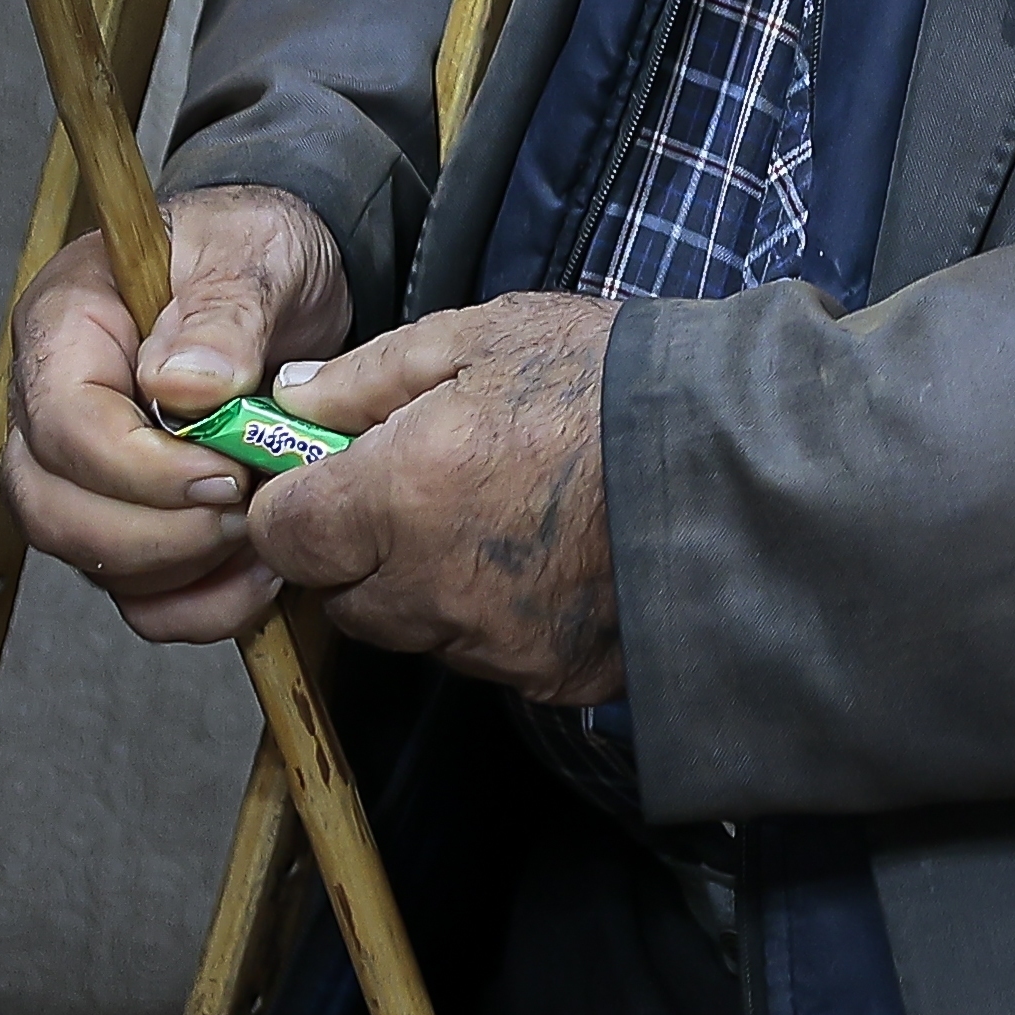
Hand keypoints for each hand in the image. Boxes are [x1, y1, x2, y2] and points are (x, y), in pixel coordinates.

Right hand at [0, 183, 351, 642]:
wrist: (283, 279)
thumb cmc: (254, 250)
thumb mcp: (255, 253)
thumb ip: (224, 312)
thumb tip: (182, 385)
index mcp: (66, 326)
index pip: (65, 426)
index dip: (140, 470)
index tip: (227, 475)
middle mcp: (55, 404)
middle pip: (54, 509)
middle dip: (153, 536)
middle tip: (245, 517)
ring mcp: (83, 468)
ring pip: (88, 559)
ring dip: (178, 573)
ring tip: (263, 544)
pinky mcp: (128, 513)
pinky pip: (134, 589)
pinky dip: (193, 604)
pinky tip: (255, 581)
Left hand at [250, 294, 620, 706]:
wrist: (730, 453)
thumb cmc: (604, 379)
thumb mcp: (480, 337)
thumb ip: (368, 376)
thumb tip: (292, 404)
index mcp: (396, 498)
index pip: (284, 536)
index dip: (298, 502)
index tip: (330, 476)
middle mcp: (429, 589)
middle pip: (344, 598)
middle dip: (361, 552)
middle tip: (424, 492)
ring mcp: (492, 645)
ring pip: (416, 630)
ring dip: (430, 589)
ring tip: (502, 521)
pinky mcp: (550, 677)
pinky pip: (491, 657)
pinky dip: (503, 619)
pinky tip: (551, 562)